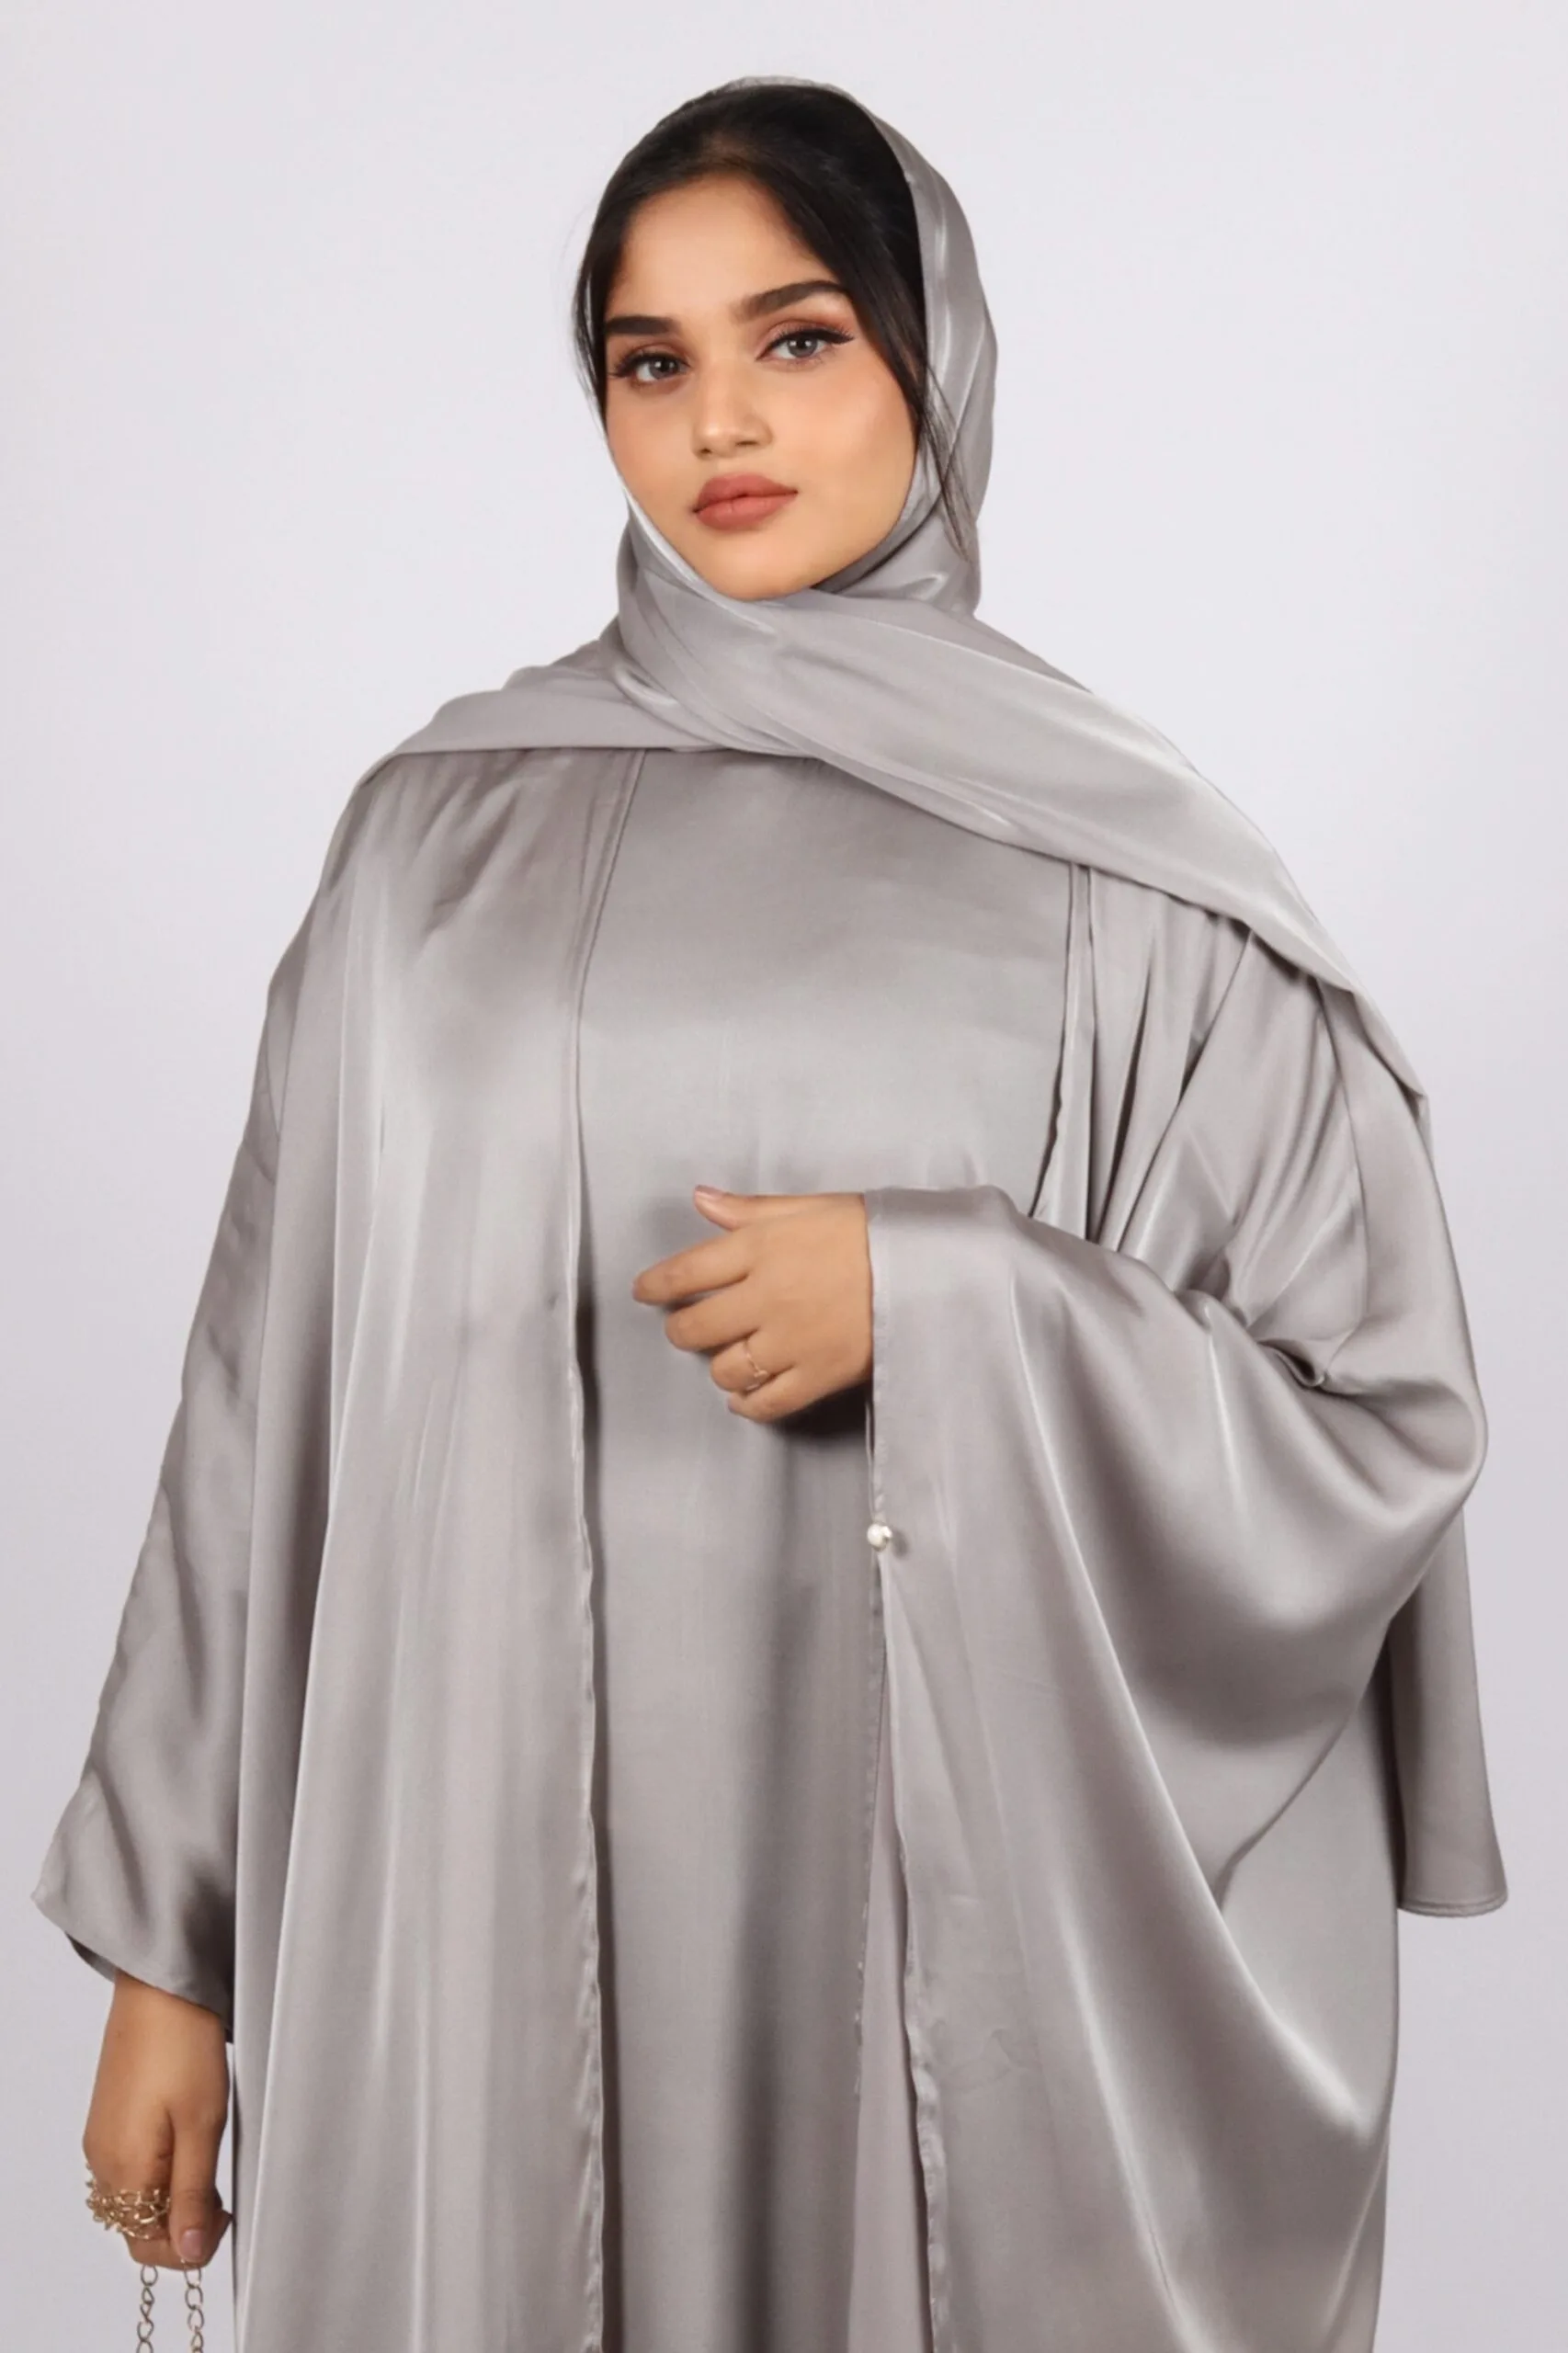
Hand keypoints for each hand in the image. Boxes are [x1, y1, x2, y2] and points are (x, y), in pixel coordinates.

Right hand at [83, 1972, 231, 2270]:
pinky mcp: (109, 2118)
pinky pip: (127, 2168)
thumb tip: (190, 2252)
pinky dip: (155, 2173)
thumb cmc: (184, 2046)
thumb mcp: (203, 2126)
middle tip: (220, 2196)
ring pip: (132, 2198)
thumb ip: (193, 2195)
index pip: (147, 2246)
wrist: (160, 1988)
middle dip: (178, 2224)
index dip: (189, 2245)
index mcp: (124, 2169)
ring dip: (168, 2198)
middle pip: (136, 2226)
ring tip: (205, 2165)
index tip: (225, 2217)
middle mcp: (103, 2160)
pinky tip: (183, 2145)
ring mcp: (102, 2138)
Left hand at [631, 1186, 872, 1420]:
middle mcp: (765, 1297)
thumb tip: (700, 1199)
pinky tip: (745, 1396)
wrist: (931, 1269)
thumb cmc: (873, 1230)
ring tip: (729, 1357)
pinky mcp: (817, 1375)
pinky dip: (747, 1403)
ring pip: (725, 1368)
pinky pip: (765, 1401)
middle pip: (695, 1327)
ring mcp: (789, 1341)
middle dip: (682, 1329)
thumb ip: (750, 1209)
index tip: (643, 1292)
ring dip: (718, 1365)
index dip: (656, 1286)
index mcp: (760, 1248)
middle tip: (687, 1328)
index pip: (686, 1271)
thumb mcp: (811, 1206)